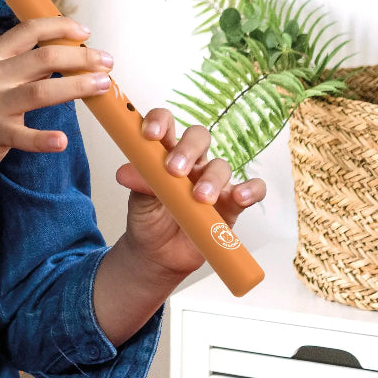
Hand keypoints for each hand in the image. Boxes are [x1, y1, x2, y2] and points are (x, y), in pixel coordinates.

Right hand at [0, 16, 112, 186]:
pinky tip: (62, 141)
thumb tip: (56, 59)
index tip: (85, 32)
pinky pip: (25, 136)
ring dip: (78, 87)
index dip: (60, 27)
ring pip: (43, 91)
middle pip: (44, 57)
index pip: (29, 31)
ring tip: (102, 86)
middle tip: (106, 61)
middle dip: (81, 57)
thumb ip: (17, 68)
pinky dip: (45, 138)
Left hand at [115, 115, 265, 280]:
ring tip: (200, 198)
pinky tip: (240, 197)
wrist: (158, 256)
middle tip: (175, 170)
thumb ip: (138, 182)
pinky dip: (251, 190)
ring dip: (211, 179)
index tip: (150, 134)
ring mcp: (213, 182)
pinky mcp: (231, 205)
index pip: (166, 124)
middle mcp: (192, 162)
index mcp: (165, 152)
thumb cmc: (148, 218)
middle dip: (187, 149)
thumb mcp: (137, 200)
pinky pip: (252, 190)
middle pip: (198, 137)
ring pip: (221, 166)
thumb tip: (125, 172)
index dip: (159, 121)